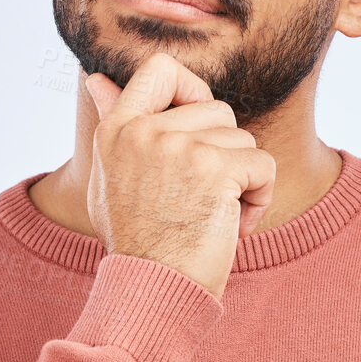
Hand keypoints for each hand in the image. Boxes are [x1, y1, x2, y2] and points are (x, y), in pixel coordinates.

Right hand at [83, 52, 276, 299]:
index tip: (197, 127)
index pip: (160, 69)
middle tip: (203, 197)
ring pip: (243, 139)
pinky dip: (261, 197)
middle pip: (218, 109)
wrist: (152, 292)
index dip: (191, 88)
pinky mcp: (215, 169)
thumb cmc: (137, 240)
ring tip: (215, 216)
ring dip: (243, 180)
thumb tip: (96, 79)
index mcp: (117, 130)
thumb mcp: (111, 177)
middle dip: (224, 153)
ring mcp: (179, 148)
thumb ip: (112, 125)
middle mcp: (144, 132)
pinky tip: (233, 226)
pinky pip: (263, 165)